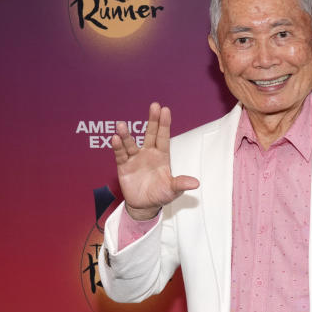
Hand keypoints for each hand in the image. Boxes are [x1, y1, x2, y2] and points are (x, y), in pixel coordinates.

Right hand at [111, 102, 198, 219]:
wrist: (144, 206)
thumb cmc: (160, 195)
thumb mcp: (172, 190)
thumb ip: (181, 184)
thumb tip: (196, 183)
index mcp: (161, 156)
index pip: (163, 137)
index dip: (164, 124)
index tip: (165, 110)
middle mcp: (148, 154)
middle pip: (150, 134)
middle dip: (152, 120)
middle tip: (154, 106)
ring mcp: (135, 158)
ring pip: (131, 143)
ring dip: (126, 135)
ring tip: (121, 126)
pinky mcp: (124, 166)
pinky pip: (120, 154)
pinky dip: (117, 147)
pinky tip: (115, 139)